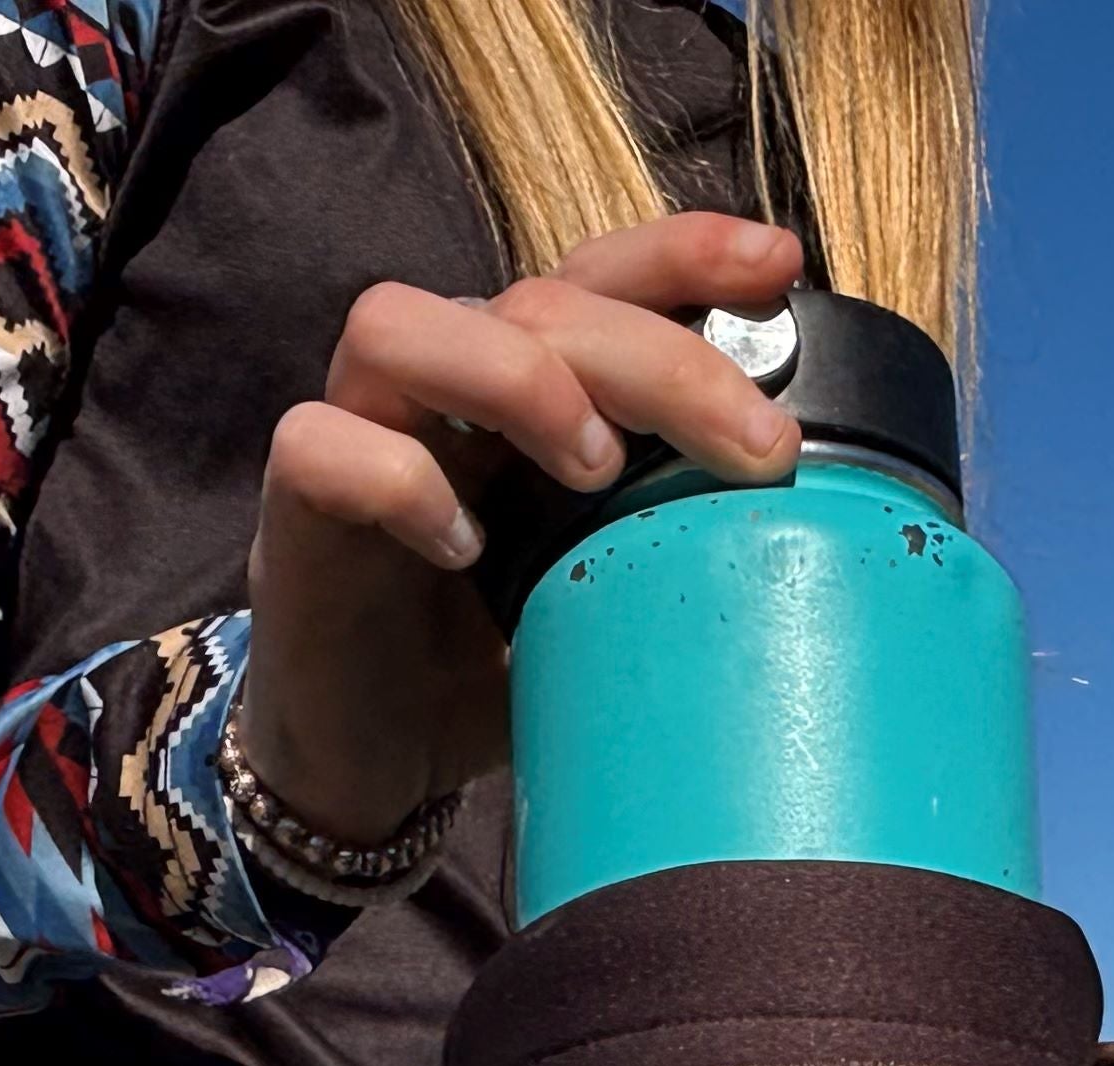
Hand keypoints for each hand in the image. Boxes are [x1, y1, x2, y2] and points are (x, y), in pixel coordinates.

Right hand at [238, 214, 805, 849]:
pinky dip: (399, 482)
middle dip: (659, 359)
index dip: (683, 254)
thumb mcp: (609, 597)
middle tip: (750, 448)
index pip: (595, 277)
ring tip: (593, 472)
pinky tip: (462, 550)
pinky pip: (322, 445)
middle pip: (536, 300)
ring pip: (399, 324)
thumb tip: (816, 538)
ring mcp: (360, 435)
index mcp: (526, 389)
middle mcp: (443, 388)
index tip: (779, 266)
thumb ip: (672, 541)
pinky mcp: (297, 511)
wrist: (376, 764)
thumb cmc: (495, 670)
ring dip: (516, 380)